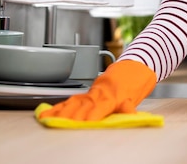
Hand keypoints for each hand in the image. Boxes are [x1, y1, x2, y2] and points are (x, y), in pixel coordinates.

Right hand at [38, 60, 155, 120]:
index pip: (100, 106)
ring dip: (61, 111)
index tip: (86, 122)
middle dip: (72, 115)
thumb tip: (129, 114)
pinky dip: (62, 106)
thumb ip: (129, 105)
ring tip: (47, 118)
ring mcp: (95, 89)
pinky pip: (74, 98)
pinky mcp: (91, 89)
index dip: (92, 114)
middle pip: (84, 104)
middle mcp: (101, 91)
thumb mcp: (137, 94)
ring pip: (75, 101)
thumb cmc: (139, 79)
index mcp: (114, 93)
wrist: (138, 62)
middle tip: (60, 124)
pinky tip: (49, 111)